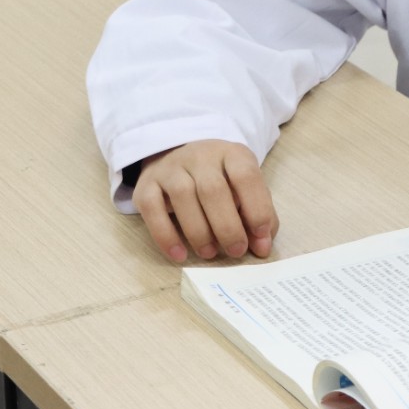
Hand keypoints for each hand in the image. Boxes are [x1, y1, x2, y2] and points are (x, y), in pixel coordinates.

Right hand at [131, 140, 277, 262]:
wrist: (177, 155)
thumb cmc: (220, 179)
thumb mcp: (243, 188)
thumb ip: (256, 214)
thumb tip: (262, 247)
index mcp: (231, 153)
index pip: (246, 176)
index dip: (256, 207)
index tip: (261, 235)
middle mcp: (200, 156)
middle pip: (213, 189)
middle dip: (227, 226)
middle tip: (236, 251)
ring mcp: (171, 168)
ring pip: (183, 196)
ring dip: (199, 231)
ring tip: (210, 253)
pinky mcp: (146, 184)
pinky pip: (152, 210)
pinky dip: (165, 235)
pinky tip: (179, 255)